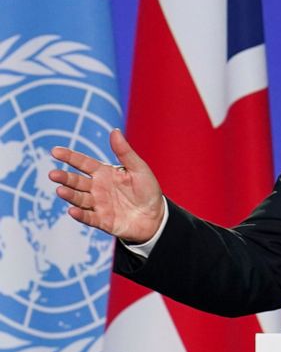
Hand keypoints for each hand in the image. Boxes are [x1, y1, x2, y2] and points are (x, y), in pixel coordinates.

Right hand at [49, 129, 164, 243]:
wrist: (156, 216)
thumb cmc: (147, 190)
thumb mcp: (138, 168)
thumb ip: (124, 152)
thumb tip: (114, 131)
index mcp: (104, 173)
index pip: (83, 163)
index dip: (69, 157)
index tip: (54, 151)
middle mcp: (97, 188)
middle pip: (77, 181)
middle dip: (65, 178)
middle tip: (53, 174)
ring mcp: (98, 205)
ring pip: (79, 199)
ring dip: (70, 195)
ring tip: (60, 190)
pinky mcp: (103, 221)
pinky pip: (89, 217)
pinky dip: (80, 215)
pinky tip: (72, 211)